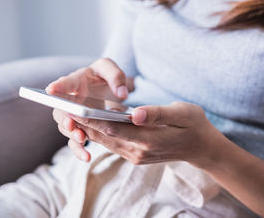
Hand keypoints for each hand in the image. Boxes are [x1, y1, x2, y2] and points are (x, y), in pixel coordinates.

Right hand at [47, 58, 131, 161]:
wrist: (108, 88)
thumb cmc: (105, 75)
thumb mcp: (110, 69)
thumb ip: (116, 76)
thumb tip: (122, 93)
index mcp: (76, 81)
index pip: (65, 83)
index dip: (58, 87)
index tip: (50, 90)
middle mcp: (69, 99)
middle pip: (60, 109)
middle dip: (64, 117)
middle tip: (70, 123)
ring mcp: (72, 115)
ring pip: (65, 127)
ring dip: (72, 134)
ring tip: (82, 139)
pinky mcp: (79, 128)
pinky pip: (74, 140)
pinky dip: (78, 149)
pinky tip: (87, 157)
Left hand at [69, 102, 224, 166]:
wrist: (201, 147)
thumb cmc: (193, 125)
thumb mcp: (182, 112)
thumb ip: (157, 113)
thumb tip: (134, 113)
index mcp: (149, 140)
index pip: (114, 128)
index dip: (92, 118)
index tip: (74, 108)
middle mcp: (139, 151)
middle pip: (105, 136)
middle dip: (83, 123)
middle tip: (63, 108)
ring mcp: (136, 156)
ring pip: (105, 141)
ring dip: (87, 129)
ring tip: (69, 113)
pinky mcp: (135, 155)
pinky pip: (112, 144)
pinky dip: (98, 133)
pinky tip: (88, 122)